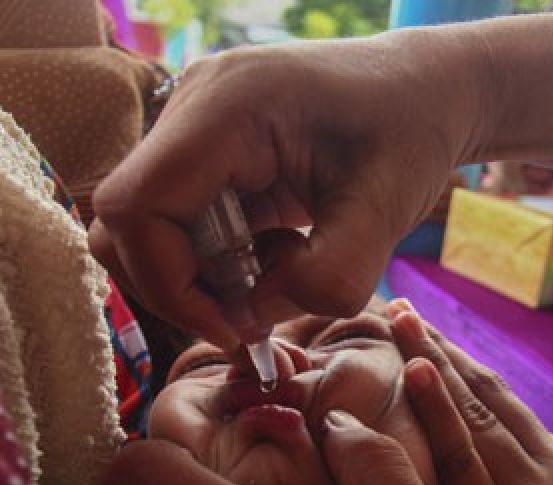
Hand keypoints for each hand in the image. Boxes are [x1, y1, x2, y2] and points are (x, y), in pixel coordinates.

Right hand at [88, 15, 552, 349]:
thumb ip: (327, 277)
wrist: (429, 88)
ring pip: (144, 226)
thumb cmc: (414, 132)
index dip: (170, 285)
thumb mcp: (386, 212)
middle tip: (247, 322)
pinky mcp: (204, 151)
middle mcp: (192, 106)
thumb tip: (252, 320)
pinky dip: (214, 261)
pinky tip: (272, 259)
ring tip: (267, 286)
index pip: (138, 207)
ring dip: (195, 277)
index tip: (234, 328)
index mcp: (228, 106)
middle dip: (175, 288)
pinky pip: (178, 221)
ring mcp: (191, 126)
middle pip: (123, 220)